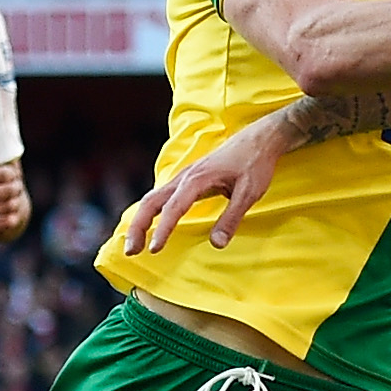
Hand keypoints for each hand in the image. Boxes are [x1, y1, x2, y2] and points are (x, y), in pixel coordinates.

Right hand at [120, 107, 295, 254]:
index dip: (162, 229)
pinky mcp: (188, 180)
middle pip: (151, 201)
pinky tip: (149, 226)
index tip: (155, 249)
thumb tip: (216, 244)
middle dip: (138, 226)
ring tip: (135, 245)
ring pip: (153, 198)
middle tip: (130, 251)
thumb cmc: (255, 163)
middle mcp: (185, 177)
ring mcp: (184, 177)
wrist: (259, 139)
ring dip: (140, 221)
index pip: (173, 207)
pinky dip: (149, 213)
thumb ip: (232, 218)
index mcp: (197, 179)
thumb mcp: (249, 193)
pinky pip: (161, 197)